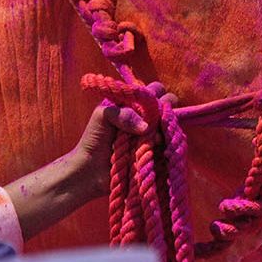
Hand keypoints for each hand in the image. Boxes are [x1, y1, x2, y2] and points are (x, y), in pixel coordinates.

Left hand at [9, 99, 162, 241]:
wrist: (90, 170)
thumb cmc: (93, 140)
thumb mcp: (102, 115)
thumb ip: (124, 113)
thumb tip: (146, 127)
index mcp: (134, 105)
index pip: (155, 91)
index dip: (157, 93)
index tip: (151, 103)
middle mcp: (147, 118)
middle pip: (168, 106)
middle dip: (166, 109)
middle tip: (155, 119)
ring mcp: (153, 136)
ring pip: (171, 126)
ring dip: (166, 129)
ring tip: (154, 137)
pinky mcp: (157, 153)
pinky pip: (170, 145)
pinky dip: (168, 145)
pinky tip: (158, 146)